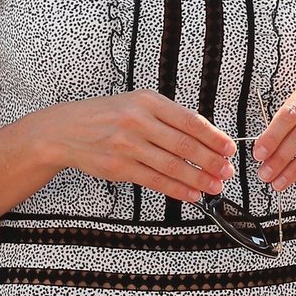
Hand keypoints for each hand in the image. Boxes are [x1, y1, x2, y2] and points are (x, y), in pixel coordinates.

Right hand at [39, 90, 236, 202]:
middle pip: (184, 145)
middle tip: (227, 171)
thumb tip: (205, 138)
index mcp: (147, 101)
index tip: (229, 148)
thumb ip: (167, 118)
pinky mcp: (119, 167)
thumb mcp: (136, 104)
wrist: (66, 130)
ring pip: (172, 166)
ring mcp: (128, 145)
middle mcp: (138, 121)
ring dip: (198, 179)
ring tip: (215, 186)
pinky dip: (177, 189)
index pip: (189, 120)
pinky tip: (191, 194)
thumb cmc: (106, 116)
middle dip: (211, 161)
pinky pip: (155, 181)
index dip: (214, 137)